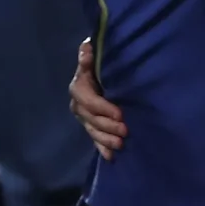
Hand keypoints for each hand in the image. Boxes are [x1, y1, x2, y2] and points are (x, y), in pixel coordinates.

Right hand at [70, 39, 125, 158]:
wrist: (102, 71)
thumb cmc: (100, 62)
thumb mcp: (96, 56)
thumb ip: (90, 55)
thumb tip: (87, 48)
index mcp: (79, 87)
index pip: (88, 101)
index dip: (102, 108)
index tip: (120, 114)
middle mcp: (79, 104)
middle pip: (90, 119)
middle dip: (107, 126)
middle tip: (126, 131)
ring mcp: (84, 117)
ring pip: (92, 131)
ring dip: (105, 140)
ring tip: (121, 145)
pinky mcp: (91, 126)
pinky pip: (94, 139)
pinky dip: (102, 148)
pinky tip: (110, 157)